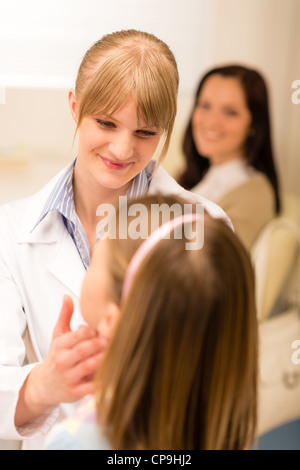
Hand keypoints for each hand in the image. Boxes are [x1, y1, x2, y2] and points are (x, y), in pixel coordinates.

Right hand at [15, 295, 104, 425]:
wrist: (42, 386)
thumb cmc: (55, 357)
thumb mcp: (57, 335)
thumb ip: (65, 316)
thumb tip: (67, 296)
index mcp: (60, 345)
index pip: (79, 333)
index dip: (94, 330)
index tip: (104, 329)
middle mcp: (63, 361)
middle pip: (86, 349)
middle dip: (101, 344)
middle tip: (115, 340)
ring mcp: (69, 377)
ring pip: (90, 366)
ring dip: (104, 359)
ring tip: (115, 354)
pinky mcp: (75, 392)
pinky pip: (91, 387)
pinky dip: (102, 382)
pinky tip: (113, 375)